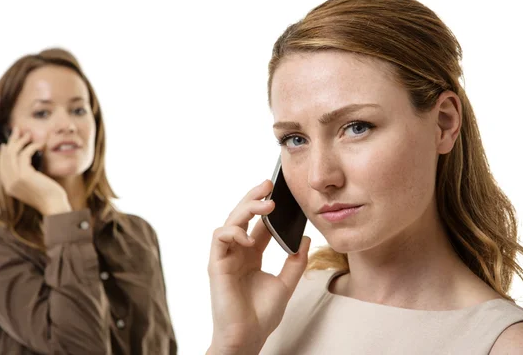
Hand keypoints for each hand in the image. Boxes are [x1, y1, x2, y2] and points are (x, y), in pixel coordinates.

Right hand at [0, 128, 70, 214]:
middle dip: (11, 141)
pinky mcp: (24, 175)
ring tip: (28, 134)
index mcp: (9, 186)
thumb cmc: (49, 195)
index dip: (4, 152)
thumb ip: (26, 175)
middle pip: (5, 157)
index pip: (2, 165)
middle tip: (17, 130)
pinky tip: (39, 144)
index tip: (8, 142)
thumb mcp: (33, 184)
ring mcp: (15, 180)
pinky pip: (24, 155)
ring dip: (21, 141)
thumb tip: (25, 160)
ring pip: (13, 154)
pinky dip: (31, 147)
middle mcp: (9, 183)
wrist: (54, 205)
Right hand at [207, 180, 310, 354]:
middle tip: (269, 185)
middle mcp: (237, 251)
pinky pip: (220, 238)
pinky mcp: (216, 264)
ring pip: (230, 221)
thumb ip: (295, 262)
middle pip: (242, 216)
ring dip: (246, 208)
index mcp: (251, 254)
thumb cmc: (261, 315)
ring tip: (267, 205)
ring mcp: (226, 256)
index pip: (258, 223)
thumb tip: (306, 237)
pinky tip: (250, 238)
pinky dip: (234, 232)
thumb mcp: (286, 284)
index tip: (282, 194)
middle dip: (254, 198)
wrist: (247, 337)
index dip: (267, 207)